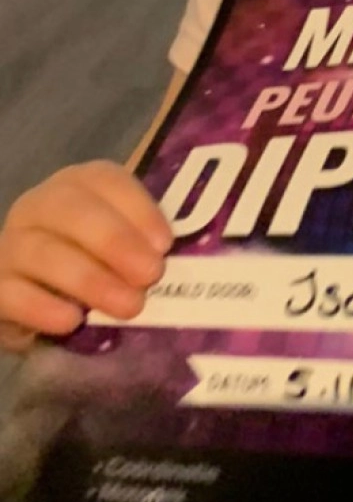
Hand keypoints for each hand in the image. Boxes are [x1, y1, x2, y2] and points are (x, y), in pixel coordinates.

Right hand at [0, 163, 170, 350]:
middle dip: (114, 240)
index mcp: (78, 187)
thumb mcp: (122, 256)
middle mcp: (40, 207)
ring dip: (89, 278)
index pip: (105, 180)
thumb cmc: (95, 273)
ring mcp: (11, 245)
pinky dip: (41, 305)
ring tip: (128, 306)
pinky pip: (10, 292)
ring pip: (41, 251)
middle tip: (150, 275)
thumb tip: (185, 268)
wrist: (36, 309)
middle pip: (71, 209)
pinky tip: (71, 321)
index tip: (166, 243)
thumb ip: (146, 250)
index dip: (138, 208)